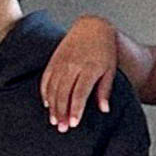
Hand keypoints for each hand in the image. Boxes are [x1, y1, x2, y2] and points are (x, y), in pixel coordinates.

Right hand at [42, 15, 126, 129]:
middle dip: (62, 112)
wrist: (92, 27)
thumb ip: (105, 90)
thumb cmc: (105, 51)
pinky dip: (45, 93)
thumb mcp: (110, 70)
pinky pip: (46, 79)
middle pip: (64, 93)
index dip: (76, 109)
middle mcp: (73, 65)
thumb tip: (104, 109)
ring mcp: (61, 62)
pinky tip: (47, 104)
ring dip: (53, 106)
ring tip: (54, 121)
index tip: (74, 123)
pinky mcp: (53, 60)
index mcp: (89, 68)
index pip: (79, 93)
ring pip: (53, 88)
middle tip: (62, 128)